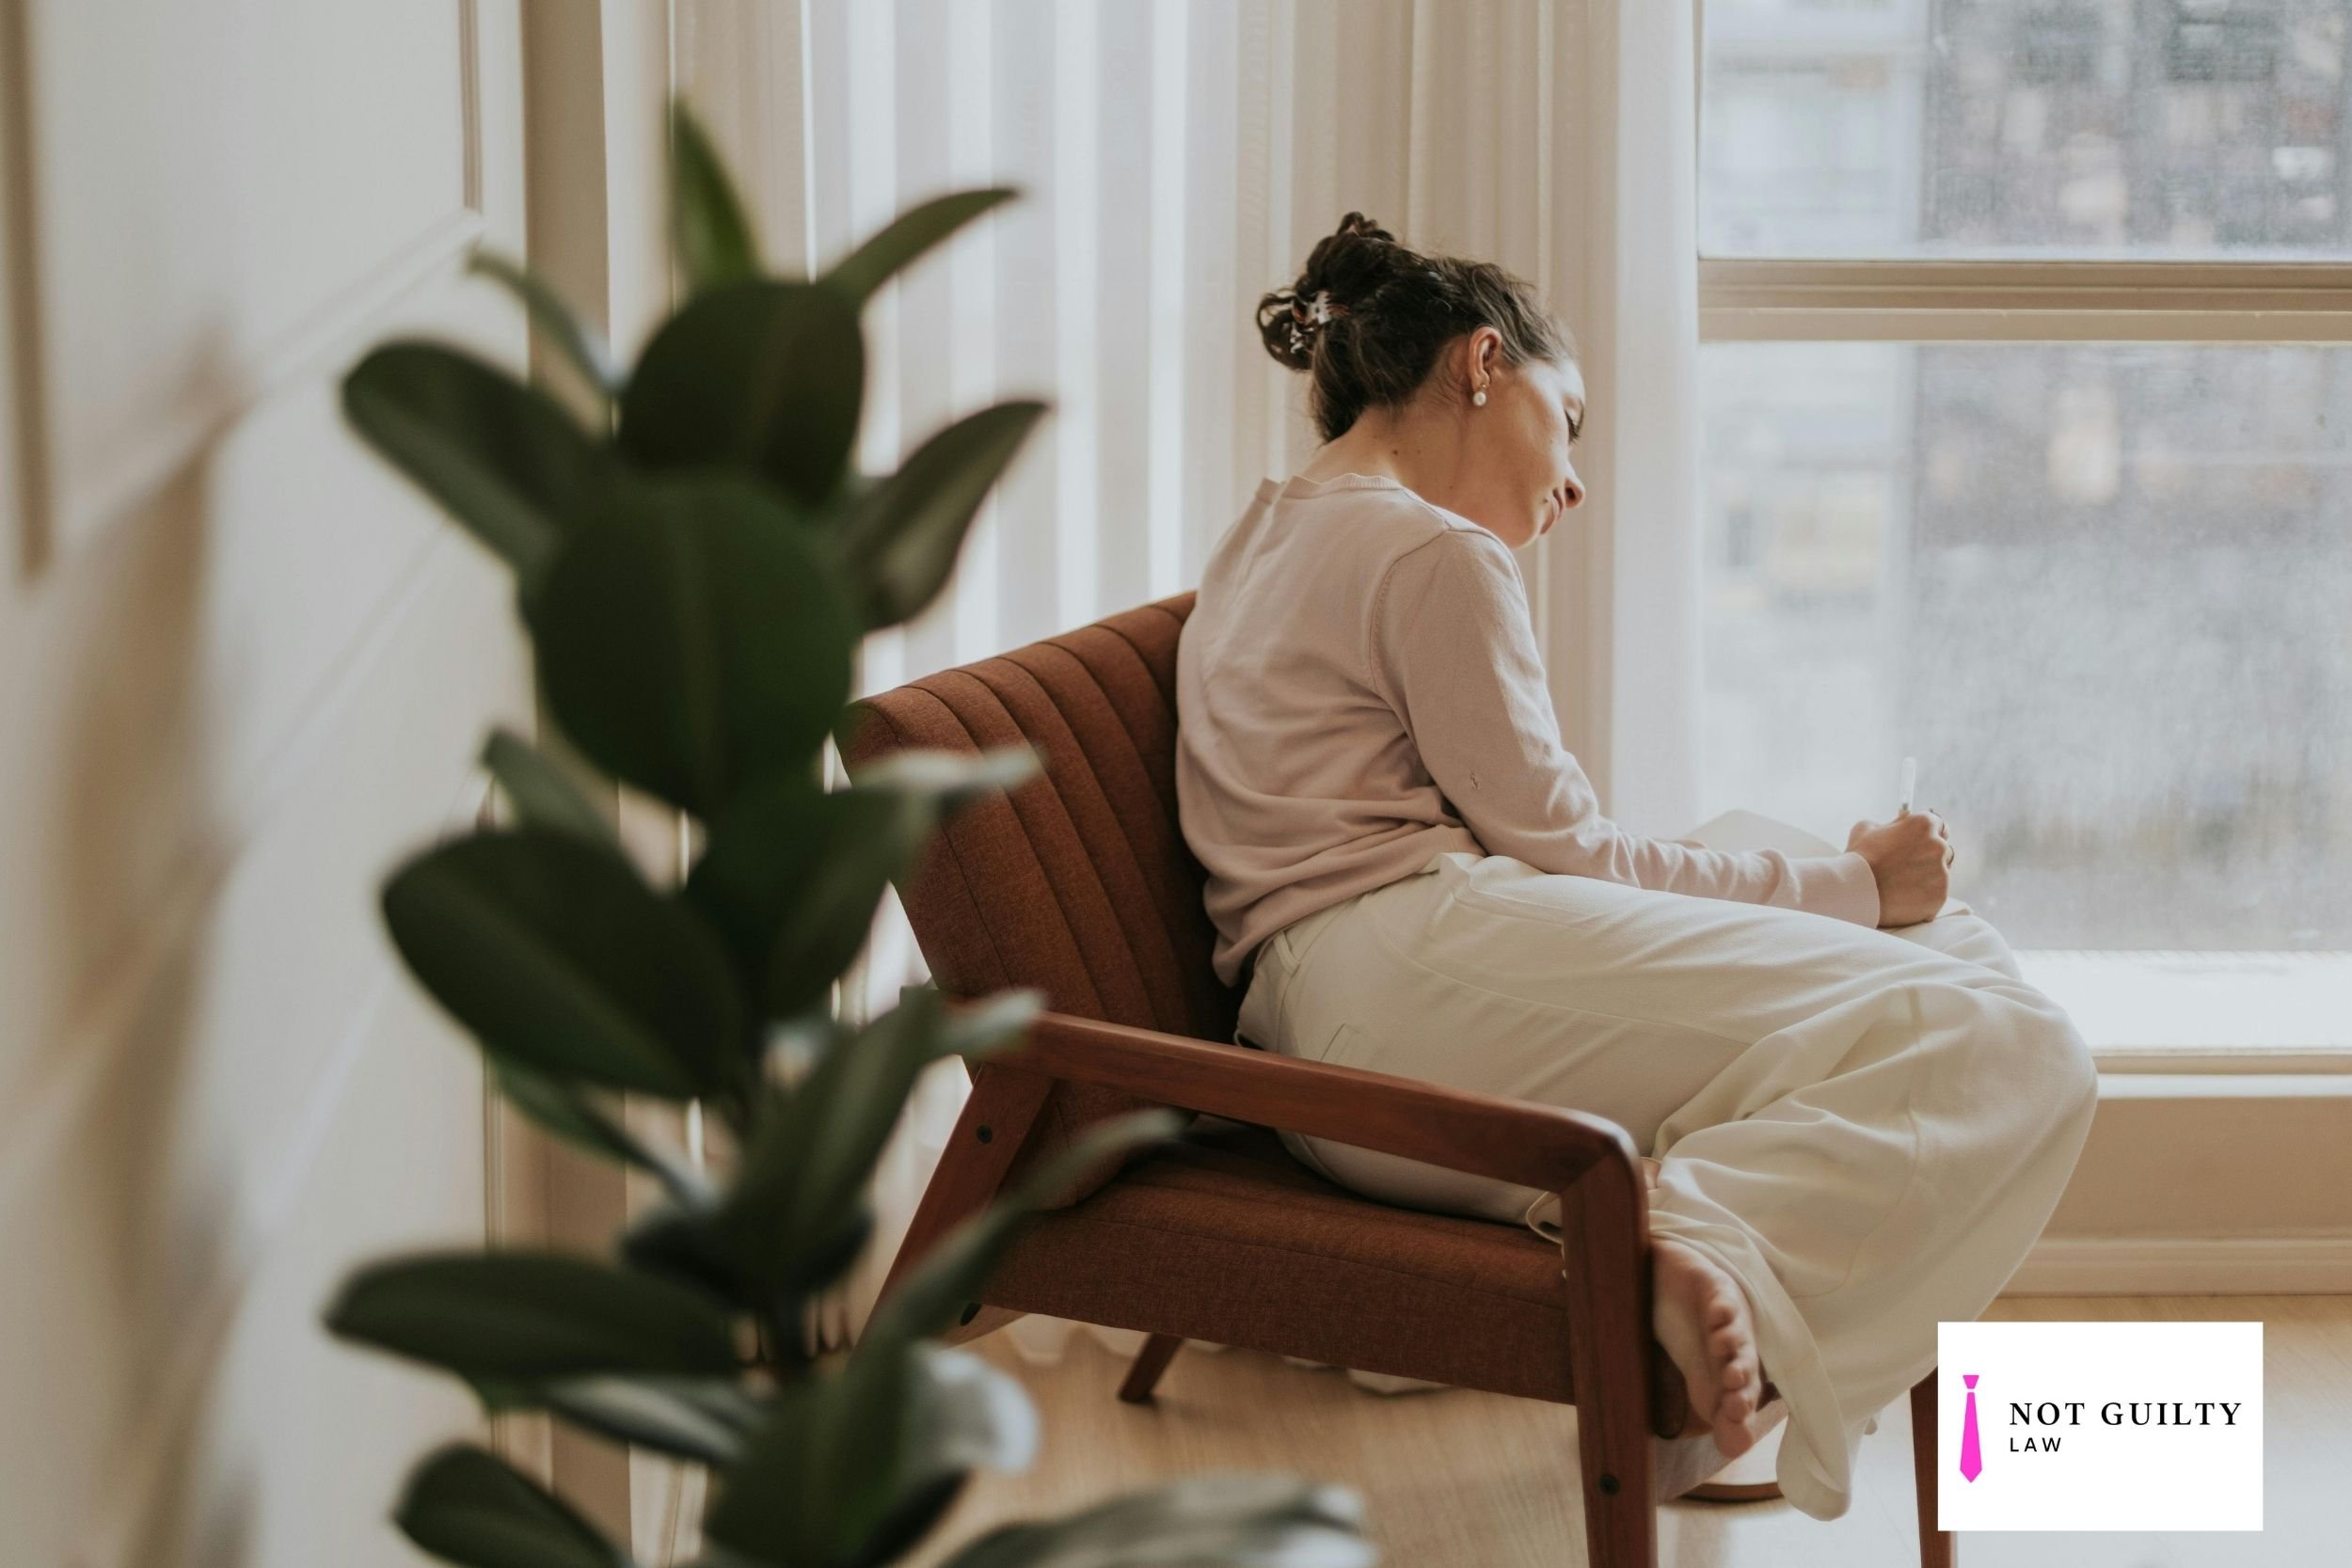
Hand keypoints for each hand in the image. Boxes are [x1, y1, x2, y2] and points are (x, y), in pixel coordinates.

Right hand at [1847, 809, 1953, 927]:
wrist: (1854, 891)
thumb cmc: (1858, 857)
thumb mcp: (1866, 828)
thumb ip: (1889, 824)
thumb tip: (1898, 824)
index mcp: (1924, 824)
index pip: (1939, 825)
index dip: (1926, 834)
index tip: (1917, 842)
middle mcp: (1938, 846)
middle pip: (1943, 849)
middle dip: (1929, 855)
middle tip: (1908, 865)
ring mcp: (1942, 872)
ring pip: (1941, 873)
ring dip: (1927, 876)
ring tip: (1902, 884)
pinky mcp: (1940, 895)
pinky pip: (1936, 894)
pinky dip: (1923, 896)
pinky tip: (1903, 897)